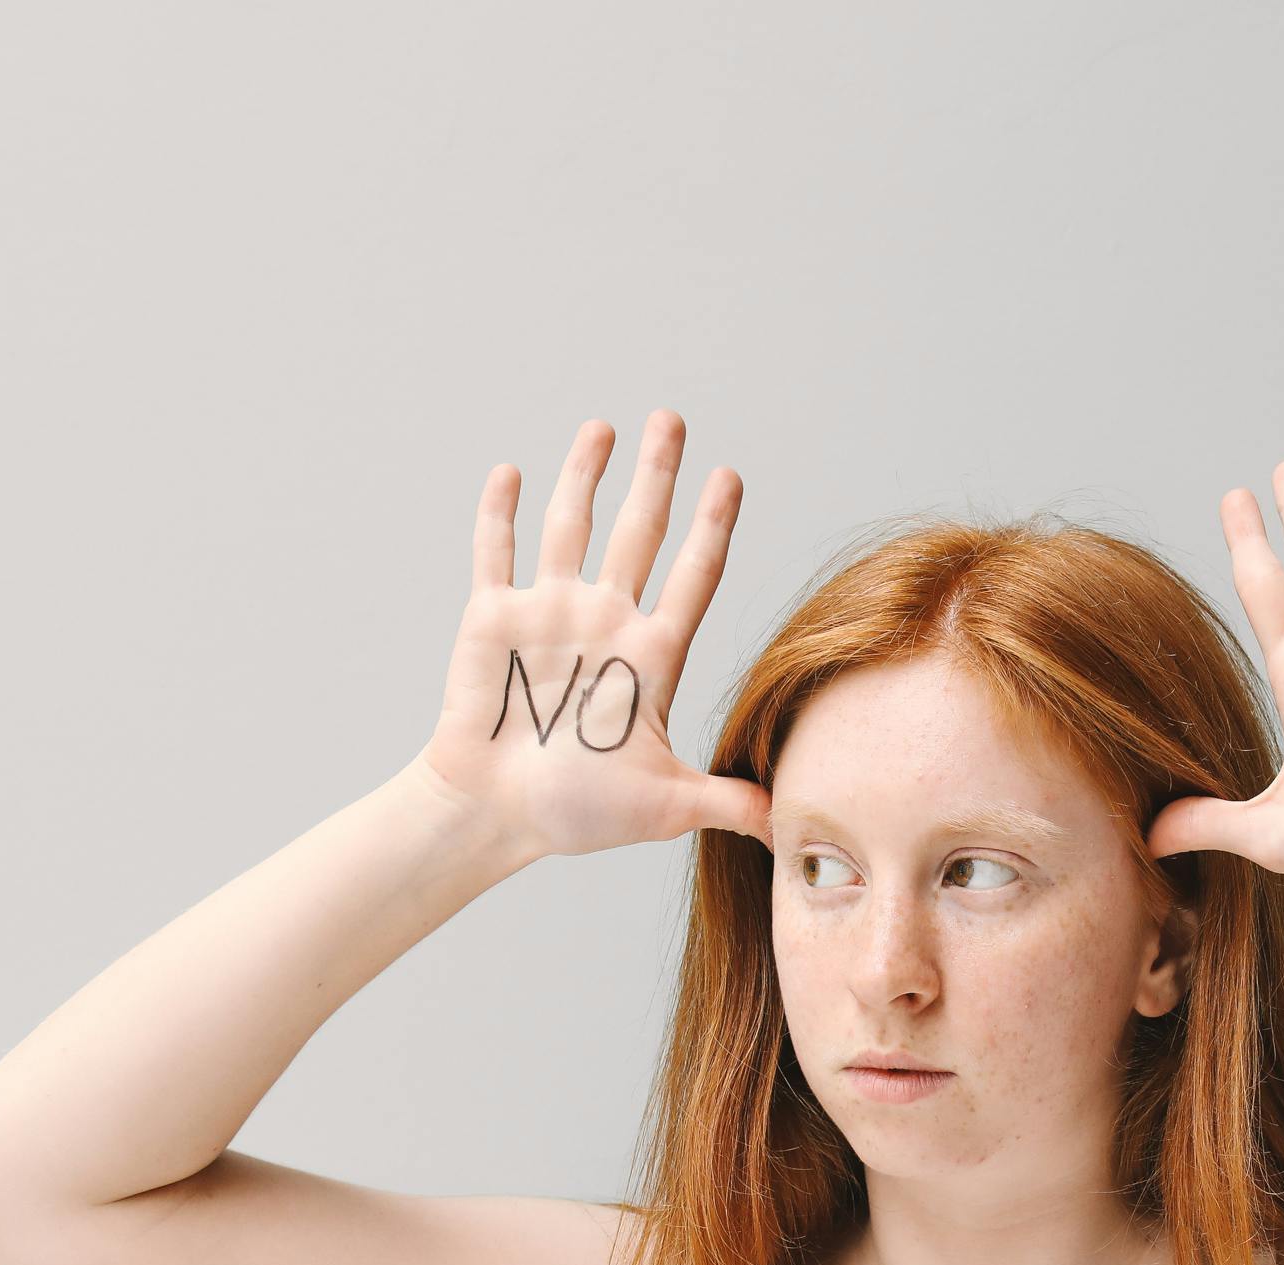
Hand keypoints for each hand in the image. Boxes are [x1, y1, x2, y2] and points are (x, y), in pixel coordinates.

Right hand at [416, 411, 770, 862]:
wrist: (495, 817)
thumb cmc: (577, 814)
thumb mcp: (664, 805)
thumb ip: (724, 801)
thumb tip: (791, 824)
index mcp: (651, 656)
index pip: (694, 577)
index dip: (713, 527)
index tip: (730, 477)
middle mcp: (605, 621)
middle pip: (640, 533)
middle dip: (656, 476)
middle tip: (672, 421)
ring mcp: (549, 614)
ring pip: (571, 527)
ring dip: (584, 476)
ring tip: (604, 428)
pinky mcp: (493, 620)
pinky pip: (497, 554)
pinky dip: (500, 513)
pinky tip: (512, 471)